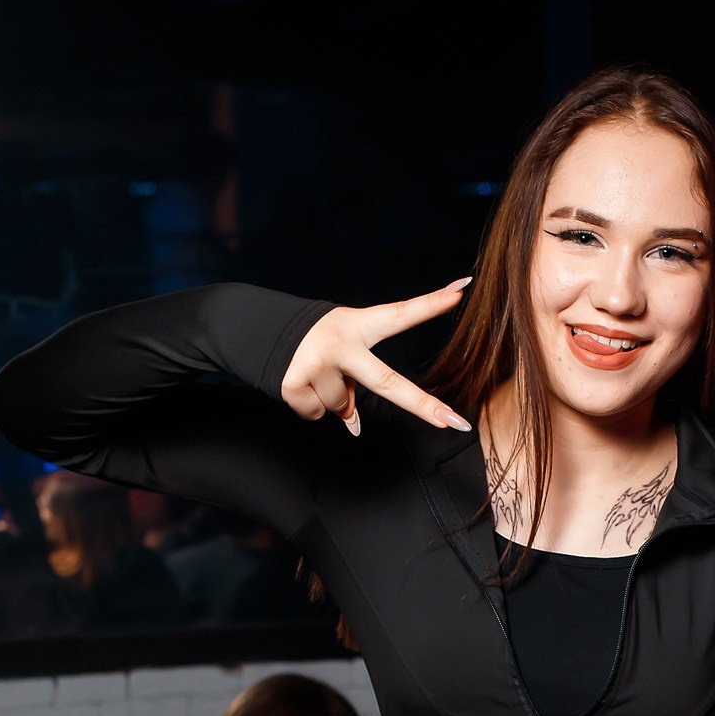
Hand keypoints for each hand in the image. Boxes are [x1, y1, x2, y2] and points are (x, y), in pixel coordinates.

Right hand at [281, 280, 472, 435]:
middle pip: (387, 383)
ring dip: (328, 399)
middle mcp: (341, 339)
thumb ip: (354, 383)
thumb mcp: (340, 351)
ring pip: (341, 406)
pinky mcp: (294, 380)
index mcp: (358, 325)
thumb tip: (352, 425)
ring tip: (312, 374)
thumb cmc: (312, 343)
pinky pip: (316, 413)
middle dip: (422, 405)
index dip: (430, 304)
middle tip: (454, 423)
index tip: (461, 290)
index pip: (400, 314)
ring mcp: (318, 360)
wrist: (253, 330)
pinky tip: (298, 384)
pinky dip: (308, 406)